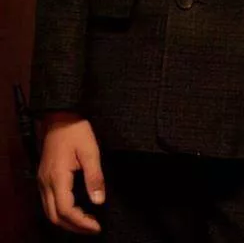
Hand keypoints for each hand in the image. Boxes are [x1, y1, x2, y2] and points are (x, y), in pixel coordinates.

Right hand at [37, 111, 104, 233]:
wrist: (60, 117)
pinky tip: (76, 210)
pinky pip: (49, 202)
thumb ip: (94, 177)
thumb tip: (98, 201)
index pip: (66, 210)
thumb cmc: (77, 132)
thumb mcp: (91, 152)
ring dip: (67, 221)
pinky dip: (61, 212)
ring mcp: (42, 181)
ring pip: (49, 211)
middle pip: (54, 216)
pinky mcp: (44, 178)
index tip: (97, 226)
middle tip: (93, 228)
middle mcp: (45, 183)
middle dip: (73, 226)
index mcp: (57, 178)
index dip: (81, 222)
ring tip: (86, 222)